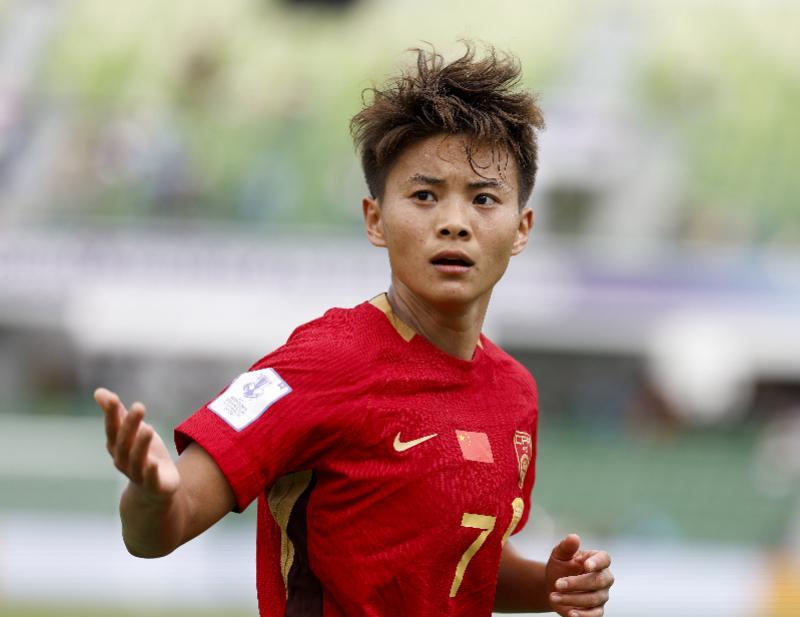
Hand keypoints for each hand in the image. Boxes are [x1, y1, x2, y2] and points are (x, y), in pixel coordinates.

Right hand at [94, 387, 179, 501]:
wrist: (153, 490)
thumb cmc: (142, 455)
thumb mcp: (132, 432)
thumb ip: (118, 414)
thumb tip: (99, 392)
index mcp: (117, 446)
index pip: (112, 429)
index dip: (111, 414)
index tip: (113, 398)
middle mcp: (123, 461)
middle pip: (124, 443)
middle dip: (130, 425)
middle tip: (139, 406)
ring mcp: (138, 474)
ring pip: (136, 460)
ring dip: (141, 445)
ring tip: (149, 428)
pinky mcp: (154, 485)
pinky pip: (150, 479)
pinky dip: (151, 472)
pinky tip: (154, 463)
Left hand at [545, 534, 612, 616]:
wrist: (553, 587)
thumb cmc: (560, 567)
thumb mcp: (559, 555)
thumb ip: (566, 547)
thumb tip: (574, 537)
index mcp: (597, 560)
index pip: (605, 559)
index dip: (597, 562)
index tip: (586, 565)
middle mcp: (604, 577)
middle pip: (598, 581)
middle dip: (576, 583)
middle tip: (557, 583)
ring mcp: (602, 595)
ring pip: (593, 598)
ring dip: (572, 598)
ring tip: (553, 596)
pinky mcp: (597, 610)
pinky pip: (594, 615)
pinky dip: (583, 615)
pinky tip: (570, 613)